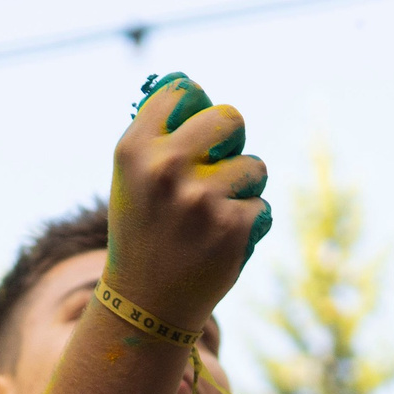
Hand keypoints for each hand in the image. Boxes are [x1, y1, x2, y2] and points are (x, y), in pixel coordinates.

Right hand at [103, 72, 271, 331]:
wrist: (145, 304)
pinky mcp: (233, 226)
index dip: (195, 111)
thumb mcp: (132, 177)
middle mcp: (165, 167)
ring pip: (253, 165)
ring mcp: (200, 198)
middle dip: (230, 142)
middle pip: (229, 118)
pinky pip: (261, 204)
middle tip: (215, 169)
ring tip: (212, 217)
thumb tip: (191, 90)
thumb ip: (160, 134)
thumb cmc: (143, 230)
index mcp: (135, 149)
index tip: (191, 136)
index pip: (184, 92)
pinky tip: (219, 243)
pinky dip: (247, 224)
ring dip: (242, 189)